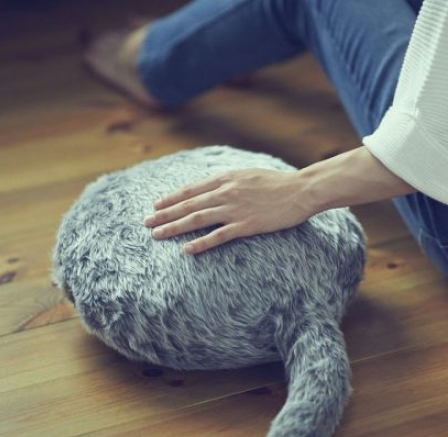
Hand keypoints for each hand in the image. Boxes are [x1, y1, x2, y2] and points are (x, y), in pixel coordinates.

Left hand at [144, 168, 314, 253]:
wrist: (301, 190)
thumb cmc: (277, 183)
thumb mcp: (248, 174)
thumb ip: (228, 180)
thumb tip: (211, 187)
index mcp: (226, 178)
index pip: (191, 190)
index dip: (171, 199)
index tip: (155, 206)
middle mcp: (226, 192)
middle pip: (188, 205)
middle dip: (165, 214)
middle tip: (147, 223)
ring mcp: (235, 209)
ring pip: (197, 219)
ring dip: (174, 227)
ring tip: (157, 235)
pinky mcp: (246, 225)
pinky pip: (218, 236)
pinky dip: (200, 243)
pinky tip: (186, 250)